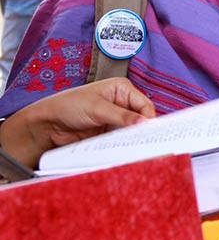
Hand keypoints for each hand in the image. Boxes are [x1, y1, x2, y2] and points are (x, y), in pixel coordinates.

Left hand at [0, 78, 154, 167]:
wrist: (46, 125)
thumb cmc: (68, 106)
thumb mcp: (97, 108)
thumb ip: (123, 116)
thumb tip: (145, 123)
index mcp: (122, 89)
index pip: (144, 105)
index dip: (148, 119)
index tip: (150, 133)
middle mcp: (121, 103)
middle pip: (141, 118)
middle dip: (142, 130)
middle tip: (144, 143)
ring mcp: (116, 119)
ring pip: (133, 131)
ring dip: (132, 139)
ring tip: (134, 148)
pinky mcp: (109, 132)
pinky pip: (122, 139)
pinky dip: (123, 145)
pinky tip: (124, 150)